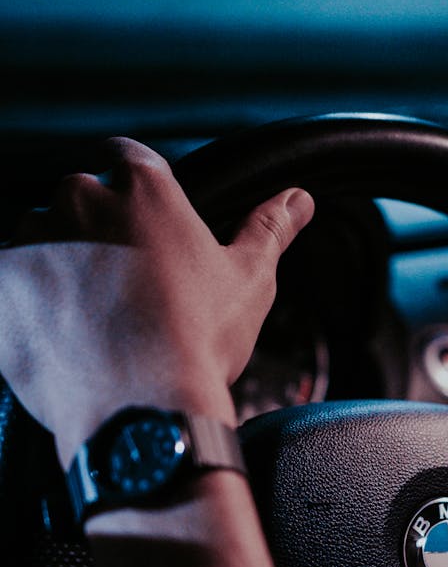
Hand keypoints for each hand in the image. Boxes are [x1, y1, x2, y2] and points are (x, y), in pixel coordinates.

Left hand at [0, 137, 313, 465]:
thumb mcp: (249, 280)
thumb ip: (270, 228)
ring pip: (37, 235)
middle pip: (80, 197)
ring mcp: (33, 241)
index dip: (134, 190)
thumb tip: (299, 199)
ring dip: (56, 261)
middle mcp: (80, 200)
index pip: (126, 157)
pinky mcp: (3, 286)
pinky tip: (59, 331)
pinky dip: (27, 299)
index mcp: (142, 187)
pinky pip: (9, 279)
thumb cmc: (200, 341)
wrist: (142, 409)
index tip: (142, 223)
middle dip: (95, 230)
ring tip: (91, 314)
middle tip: (125, 284)